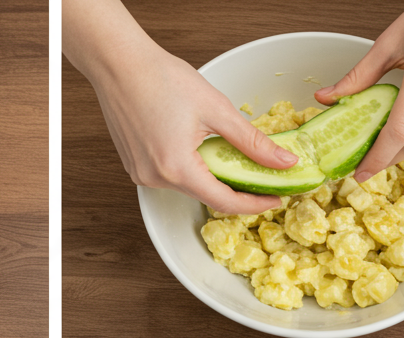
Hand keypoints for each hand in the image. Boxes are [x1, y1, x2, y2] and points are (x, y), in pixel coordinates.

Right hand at [64, 0, 293, 214]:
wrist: (119, 66)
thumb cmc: (161, 80)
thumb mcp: (216, 109)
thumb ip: (252, 142)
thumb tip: (283, 162)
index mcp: (177, 168)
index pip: (224, 202)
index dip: (254, 204)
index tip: (276, 198)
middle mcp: (155, 178)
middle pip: (206, 195)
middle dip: (236, 189)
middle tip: (263, 175)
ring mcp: (141, 174)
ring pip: (188, 186)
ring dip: (212, 176)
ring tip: (231, 155)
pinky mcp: (135, 166)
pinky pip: (170, 176)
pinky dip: (191, 168)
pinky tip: (200, 148)